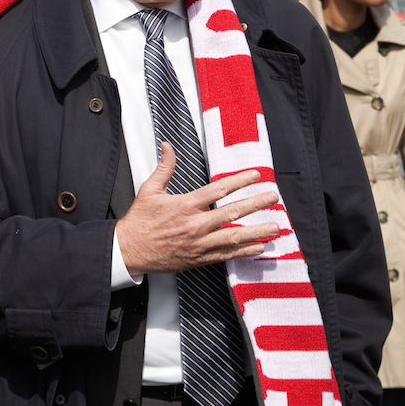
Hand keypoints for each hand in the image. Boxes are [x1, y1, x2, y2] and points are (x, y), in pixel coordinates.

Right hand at [115, 142, 280, 275]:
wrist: (129, 251)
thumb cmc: (139, 221)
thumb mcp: (149, 190)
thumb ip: (164, 167)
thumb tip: (168, 146)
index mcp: (185, 205)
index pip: (219, 190)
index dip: (239, 181)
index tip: (255, 176)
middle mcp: (195, 225)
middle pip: (232, 212)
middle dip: (256, 204)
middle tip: (273, 198)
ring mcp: (198, 244)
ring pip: (233, 237)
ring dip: (257, 232)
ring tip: (275, 227)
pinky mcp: (198, 259)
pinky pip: (225, 255)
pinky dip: (243, 252)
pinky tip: (258, 248)